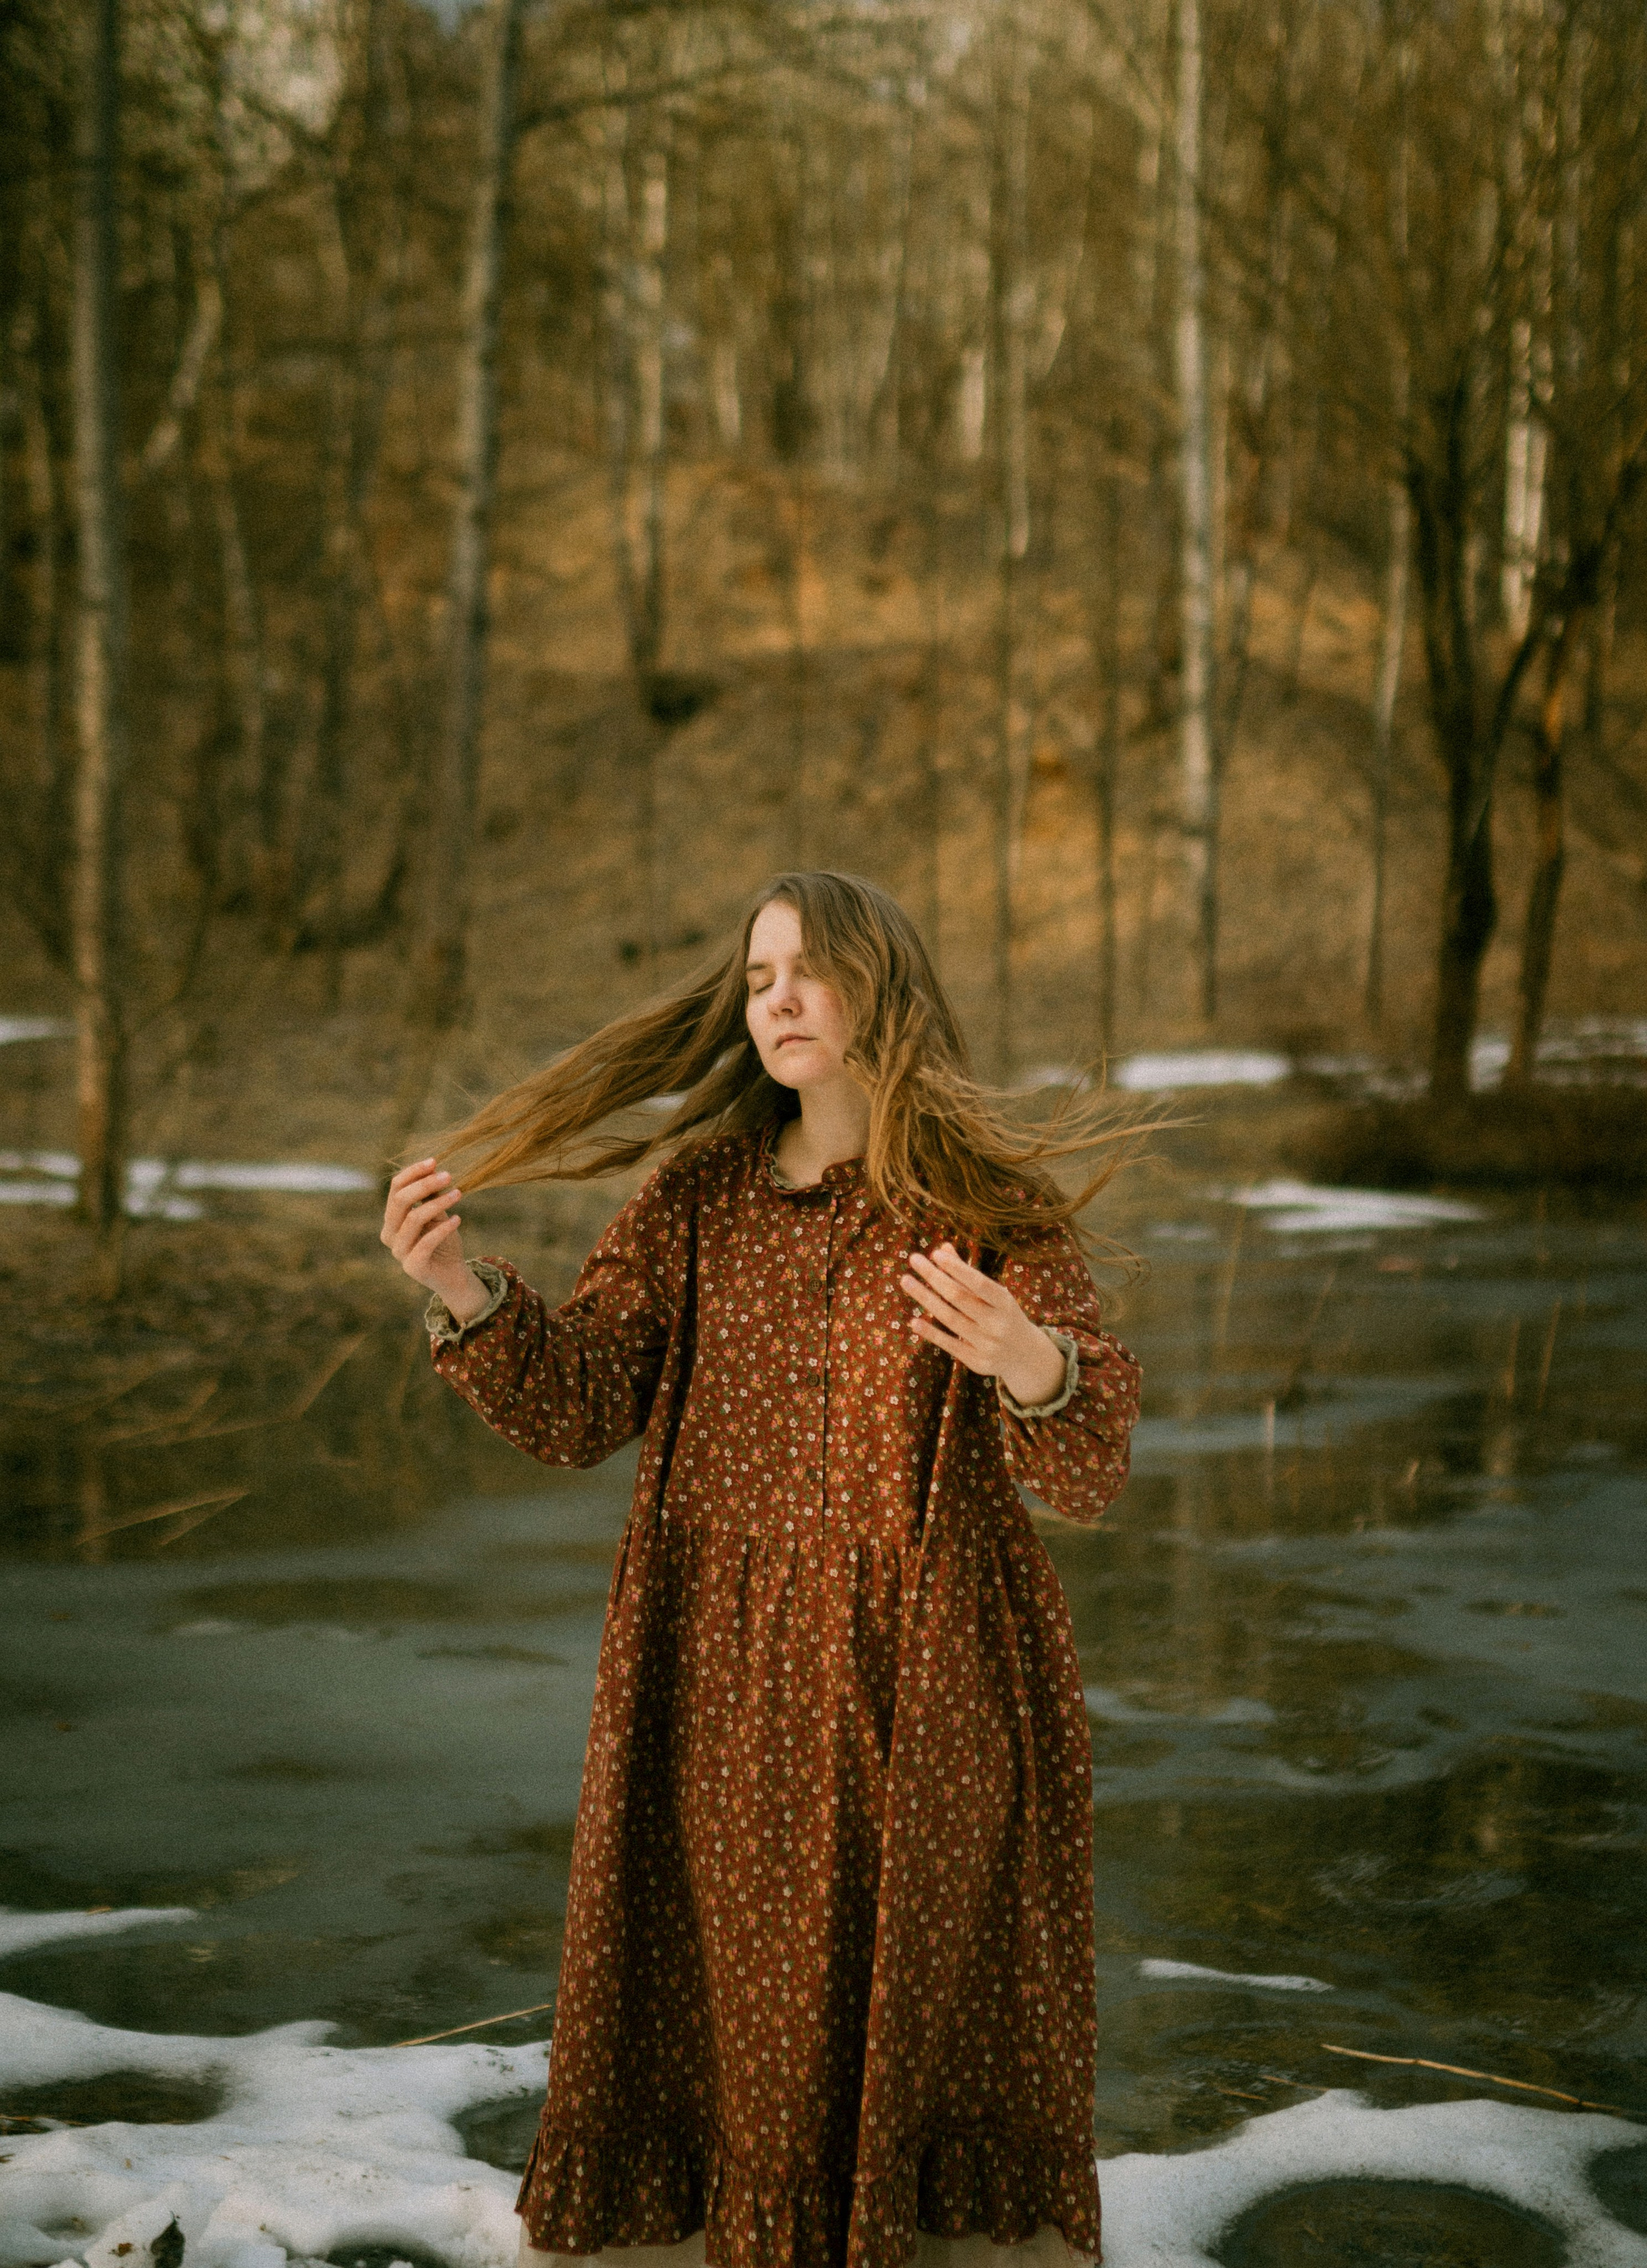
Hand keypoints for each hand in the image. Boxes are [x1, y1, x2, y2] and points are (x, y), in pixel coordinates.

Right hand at [381, 1160, 488, 1320]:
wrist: (453, 1274)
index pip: (395, 1189)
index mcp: (392, 1219)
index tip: (434, 1161)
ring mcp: (399, 1252)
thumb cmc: (444, 1240)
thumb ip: (431, 1196)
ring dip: (438, 1203)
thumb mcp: (438, 1213)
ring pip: (413, 1219)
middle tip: (448, 1175)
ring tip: (458, 1194)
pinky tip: (458, 1219)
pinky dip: (443, 1229)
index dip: (413, 1173)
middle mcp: (390, 1234)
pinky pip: (426, 1243)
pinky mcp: (413, 1267)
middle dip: (425, 1184)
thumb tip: (433, 1167)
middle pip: (401, 1201)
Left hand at [900, 1243, 1066, 1407]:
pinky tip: (913, 1320)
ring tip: (906, 1280)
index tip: (934, 1253)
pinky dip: (931, 1332)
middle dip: (934, 1276)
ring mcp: (987, 1344)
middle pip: (959, 1297)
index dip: (956, 1268)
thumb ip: (968, 1274)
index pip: (978, 1282)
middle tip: (914, 1259)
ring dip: (925, 1298)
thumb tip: (942, 1249)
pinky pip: (949, 1344)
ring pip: (950, 1318)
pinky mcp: (976, 1361)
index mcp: (1005, 1302)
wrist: (1026, 1356)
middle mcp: (997, 1323)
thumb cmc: (1003, 1316)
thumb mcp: (994, 1295)